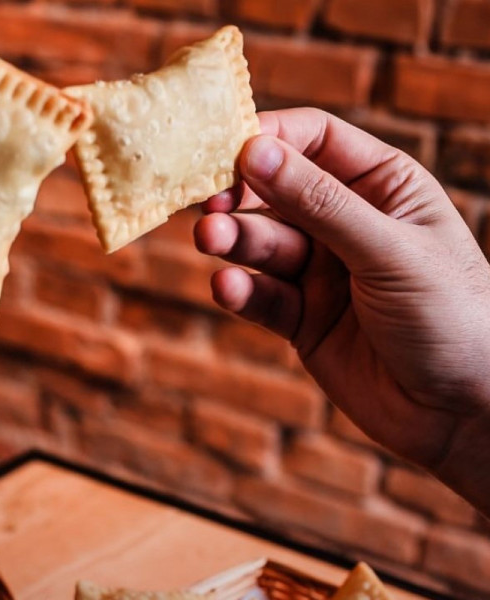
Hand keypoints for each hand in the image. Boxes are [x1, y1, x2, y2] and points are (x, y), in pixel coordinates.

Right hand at [195, 108, 489, 514]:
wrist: (464, 413)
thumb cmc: (453, 316)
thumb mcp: (388, 249)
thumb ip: (319, 202)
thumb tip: (253, 150)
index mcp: (381, 186)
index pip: (313, 141)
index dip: (268, 140)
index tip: (226, 150)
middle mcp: (345, 223)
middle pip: (275, 192)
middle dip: (239, 197)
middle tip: (208, 205)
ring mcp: (321, 272)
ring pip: (262, 244)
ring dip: (234, 241)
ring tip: (210, 241)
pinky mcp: (301, 318)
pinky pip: (262, 295)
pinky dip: (241, 290)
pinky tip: (227, 287)